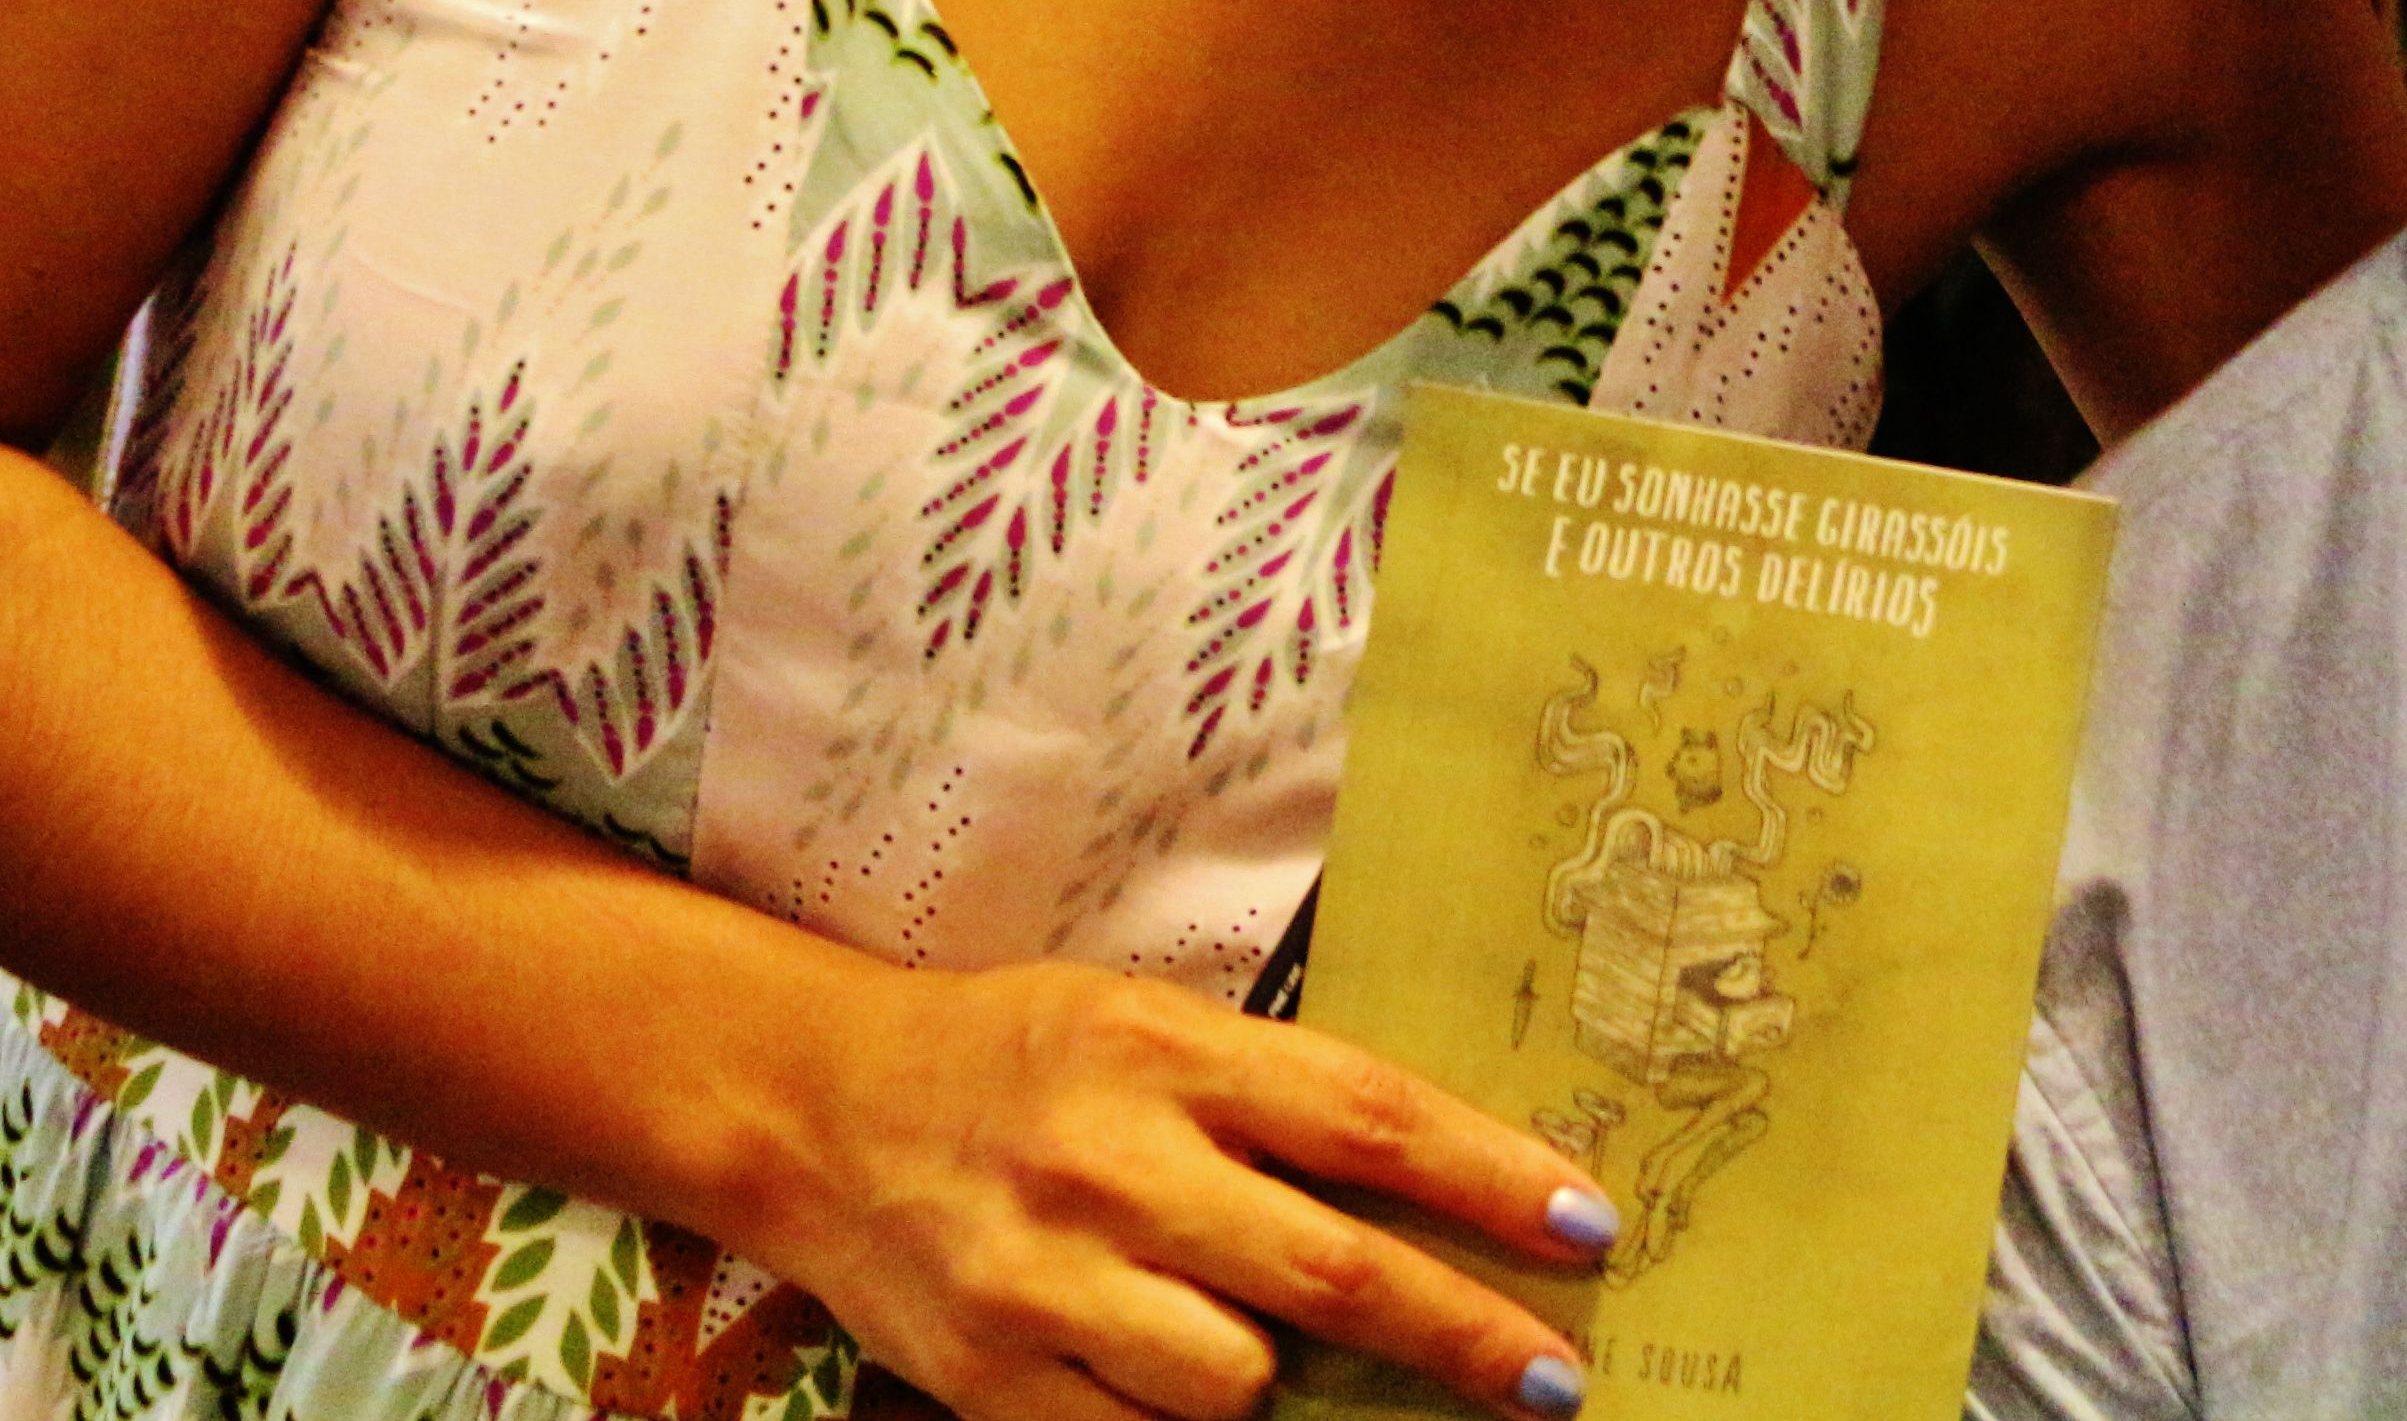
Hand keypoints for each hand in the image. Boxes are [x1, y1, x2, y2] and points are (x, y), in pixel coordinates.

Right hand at [741, 958, 1616, 1420]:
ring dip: (1283, 1378)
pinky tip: (1177, 1378)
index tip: (1586, 1224)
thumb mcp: (1154, 1026)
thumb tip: (1450, 1185)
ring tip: (1259, 1338)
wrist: (819, 1106)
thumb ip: (1280, 1099)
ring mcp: (1045, 1283)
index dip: (1492, 1178)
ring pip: (1237, 1381)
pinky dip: (1182, 1420)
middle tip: (1549, 1376)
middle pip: (1330, 1271)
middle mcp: (1111, 1165)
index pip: (1370, 1120)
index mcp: (1167, 1051)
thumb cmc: (1025, 1058)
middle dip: (1461, 1333)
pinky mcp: (988, 1380)